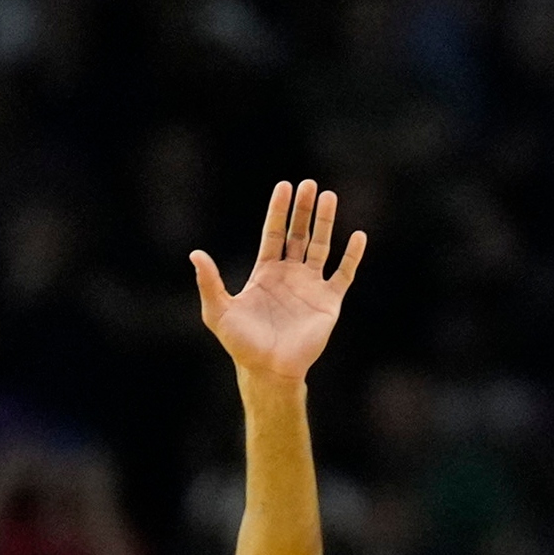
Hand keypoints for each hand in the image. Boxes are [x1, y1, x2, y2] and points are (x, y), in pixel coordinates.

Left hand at [192, 179, 365, 381]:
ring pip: (321, 246)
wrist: (269, 371)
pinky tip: (358, 236)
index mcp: (265, 272)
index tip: (283, 186)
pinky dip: (352, 256)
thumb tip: (195, 254)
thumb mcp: (218, 311)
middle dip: (303, 209)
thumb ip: (210, 282)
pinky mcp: (329, 302)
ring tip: (330, 196)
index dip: (277, 211)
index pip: (273, 233)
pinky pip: (343, 274)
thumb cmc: (242, 344)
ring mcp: (310, 287)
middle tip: (309, 184)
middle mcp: (289, 275)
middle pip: (298, 234)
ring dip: (326, 222)